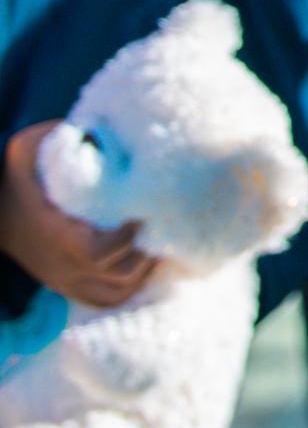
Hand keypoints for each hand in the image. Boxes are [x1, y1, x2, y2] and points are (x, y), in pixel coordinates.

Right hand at [0, 121, 157, 306]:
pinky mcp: (69, 285)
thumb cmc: (21, 172)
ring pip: (117, 293)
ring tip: (162, 245)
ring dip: (146, 273)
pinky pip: (107, 299)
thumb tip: (106, 128)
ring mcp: (65, 279)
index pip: (98, 252)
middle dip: (147, 254)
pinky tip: (148, 262)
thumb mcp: (33, 147)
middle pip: (118, 276)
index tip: (145, 214)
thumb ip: (66, 138)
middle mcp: (61, 264)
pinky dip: (132, 287)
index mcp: (55, 233)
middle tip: (165, 229)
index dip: (128, 238)